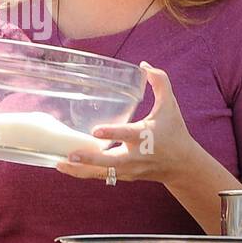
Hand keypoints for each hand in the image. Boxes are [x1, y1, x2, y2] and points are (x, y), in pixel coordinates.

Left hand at [54, 61, 198, 184]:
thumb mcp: (170, 105)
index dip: (112, 133)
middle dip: (90, 159)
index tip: (95, 131)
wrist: (182, 165)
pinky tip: (65, 167)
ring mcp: (129, 169)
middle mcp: (136, 156)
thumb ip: (160, 82)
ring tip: (59, 163)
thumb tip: (143, 65)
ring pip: (102, 173)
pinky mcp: (124, 176)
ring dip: (80, 171)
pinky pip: (102, 176)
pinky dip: (84, 174)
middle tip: (70, 155)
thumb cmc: (174, 131)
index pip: (127, 135)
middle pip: (110, 161)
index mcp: (145, 136)